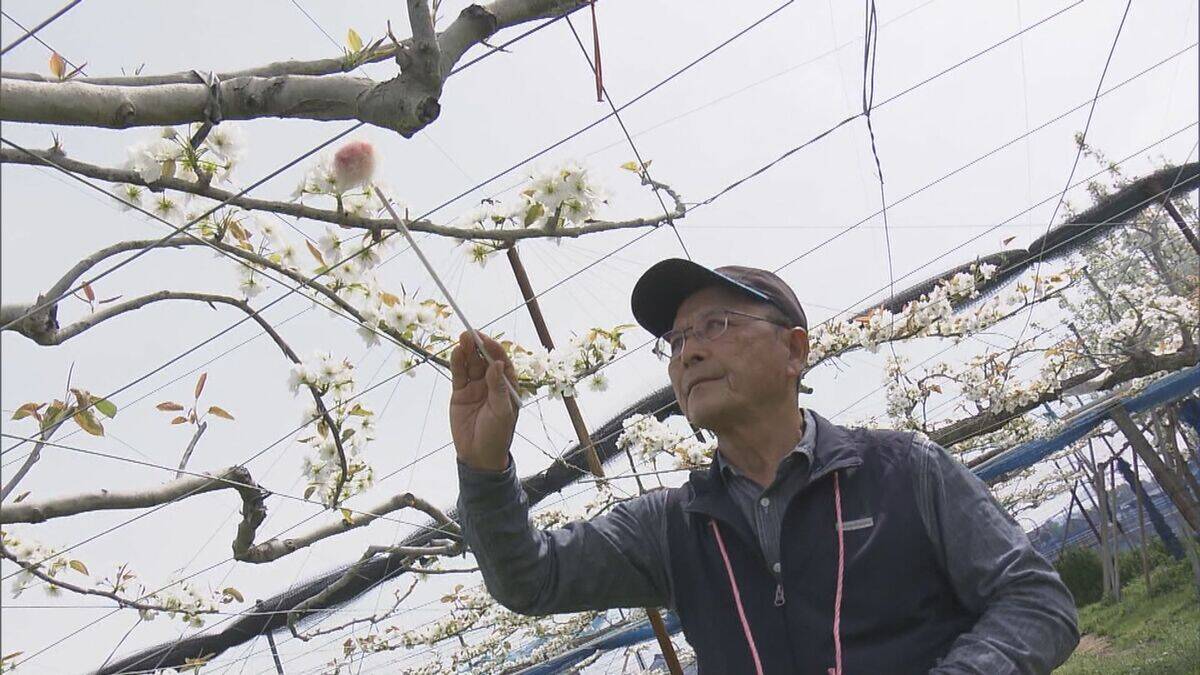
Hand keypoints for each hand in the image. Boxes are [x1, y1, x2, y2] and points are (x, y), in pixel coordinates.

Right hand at [449, 330, 517, 471]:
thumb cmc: (497, 434)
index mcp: (507, 385)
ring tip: (463, 338)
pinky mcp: (460, 393)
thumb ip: (498, 388)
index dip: (495, 349)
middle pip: (484, 359)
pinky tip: (456, 352)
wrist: (478, 455)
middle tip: (471, 334)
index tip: (486, 340)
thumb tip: (498, 364)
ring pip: (471, 363)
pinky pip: (459, 374)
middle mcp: (491, 383)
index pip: (501, 362)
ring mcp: (475, 386)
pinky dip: (457, 363)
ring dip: (467, 351)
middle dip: (479, 346)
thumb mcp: (502, 412)